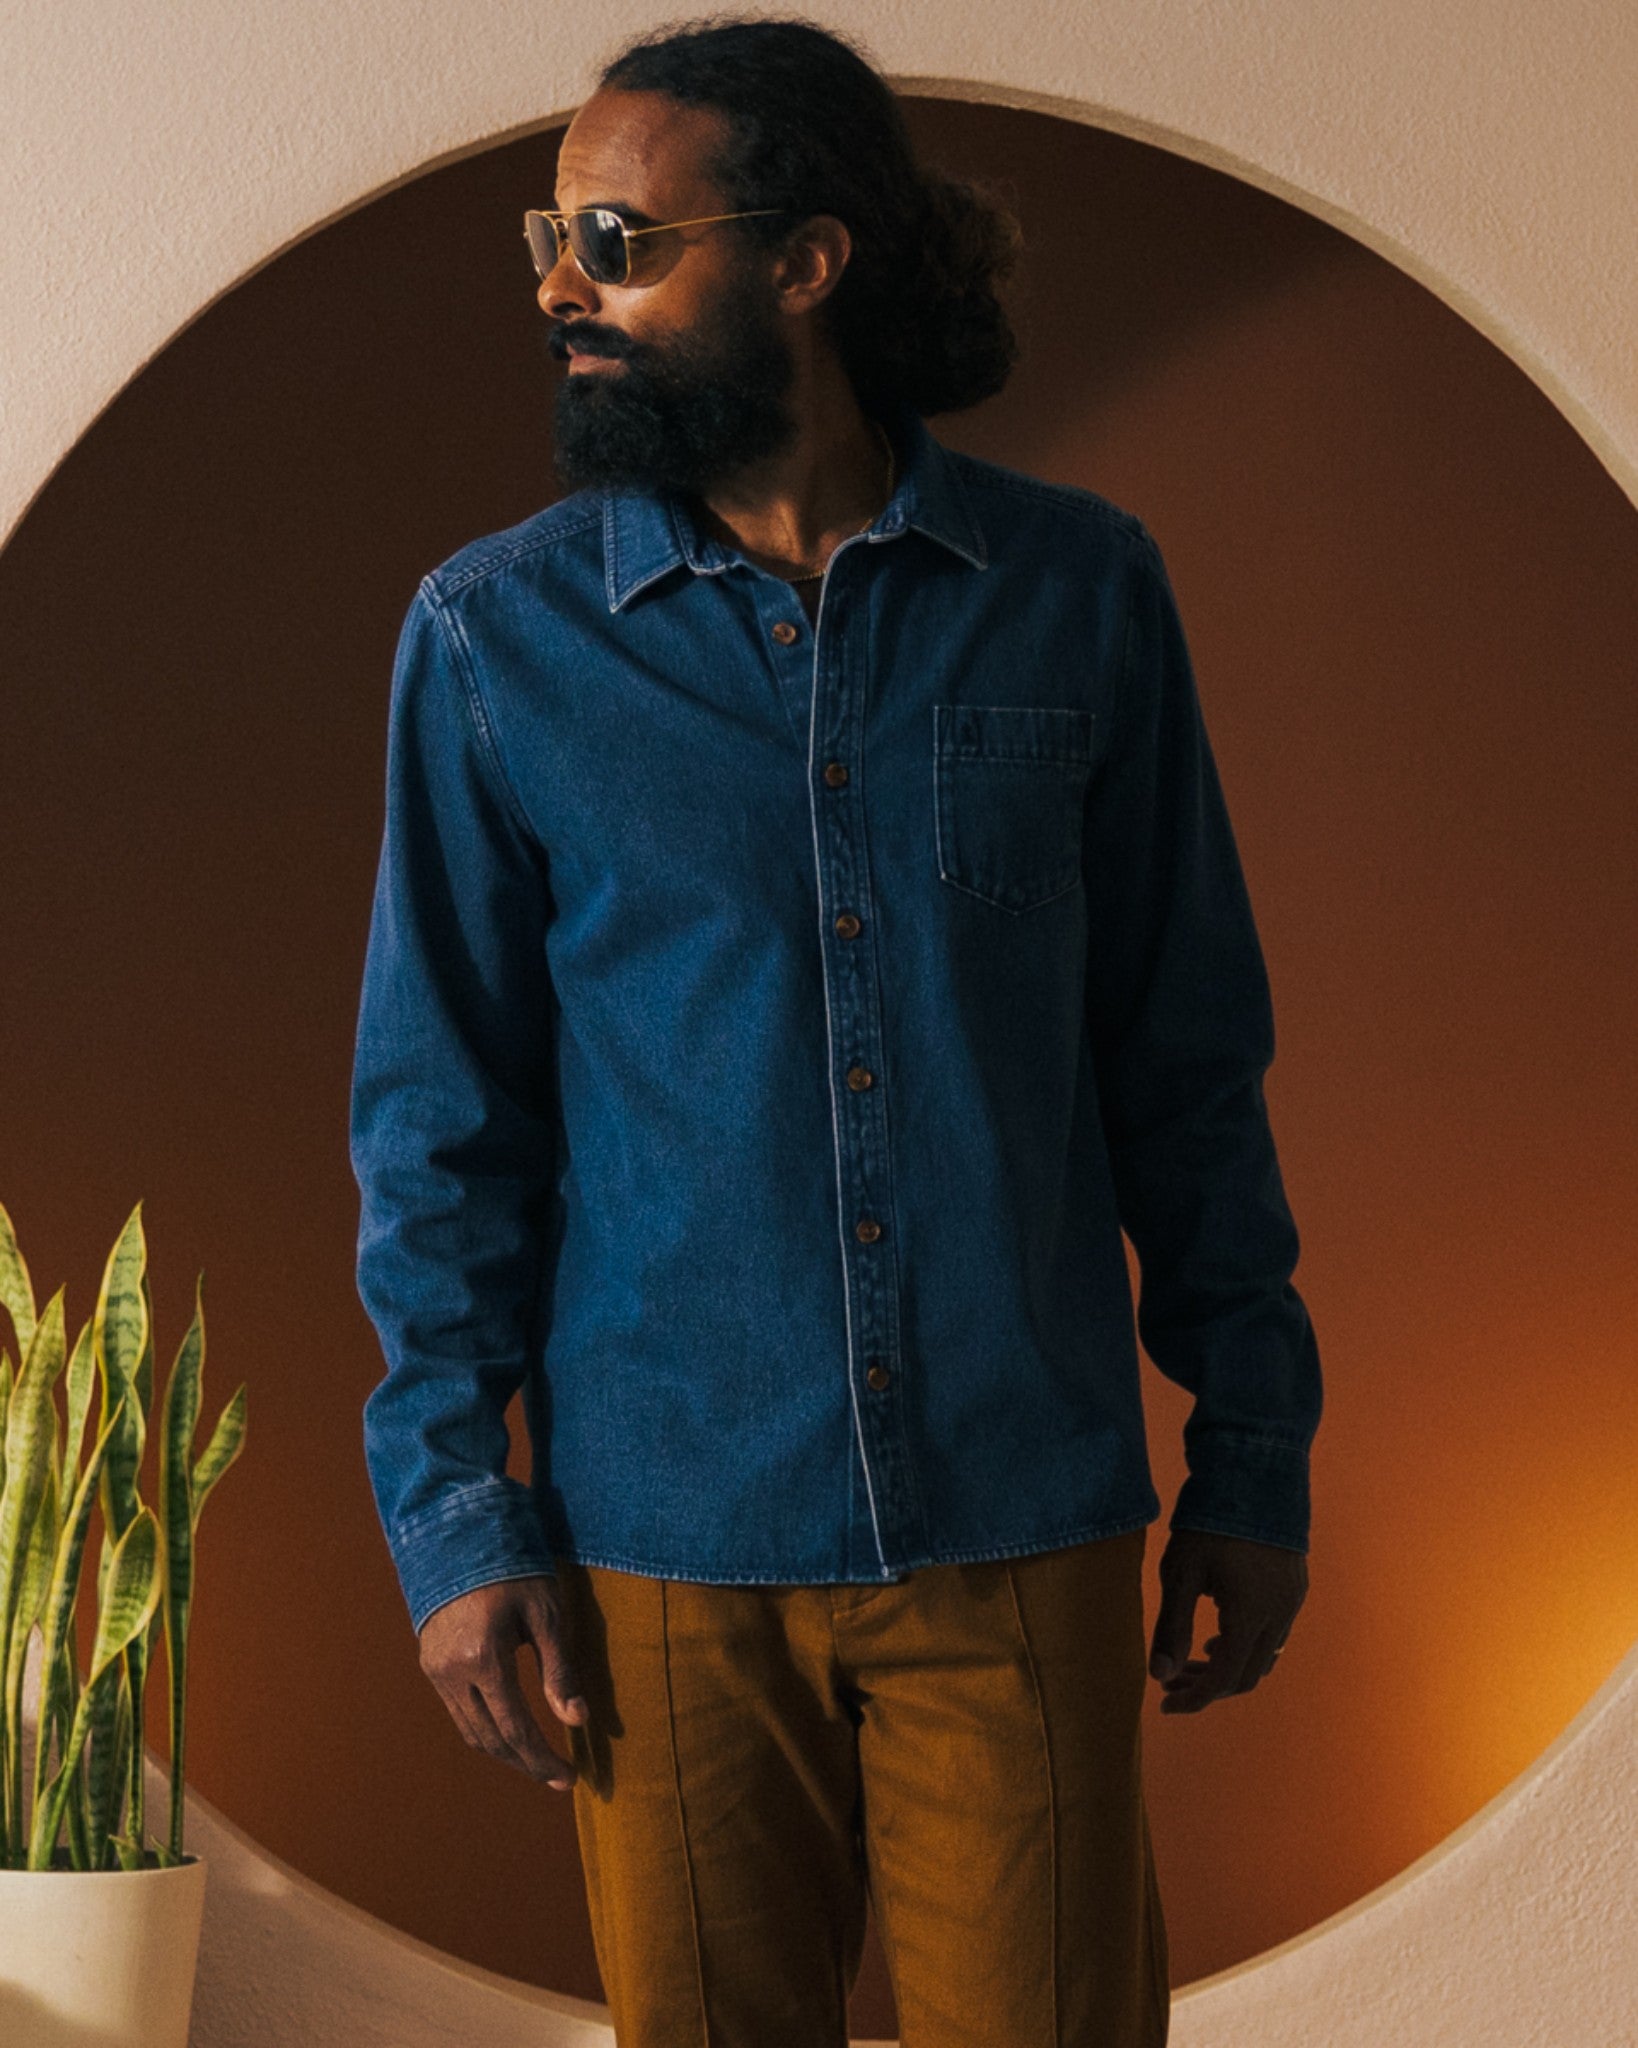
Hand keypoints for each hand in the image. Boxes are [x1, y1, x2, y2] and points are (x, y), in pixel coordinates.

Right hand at [417, 1574, 589, 1786]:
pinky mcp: (430, 1664)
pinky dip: (484, 1728)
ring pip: (470, 1731)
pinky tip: (508, 1729)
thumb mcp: (546, 1613)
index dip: (544, 1759)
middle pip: (491, 1739)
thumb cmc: (514, 1568)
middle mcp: (452, 1672)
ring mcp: (435, 1670)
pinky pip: (458, 1711)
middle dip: (526, 1763)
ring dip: (504, 1751)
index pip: (516, 1729)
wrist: (459, 1536)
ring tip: (537, 1760)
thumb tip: (577, 1720)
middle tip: (557, 1776)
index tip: (570, 1779)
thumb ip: (559, 1670)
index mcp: (483, 1658)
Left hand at [1148, 1528, 1307, 1713]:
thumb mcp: (1181, 1572)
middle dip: (1208, 1685)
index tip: (1165, 1704)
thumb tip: (1158, 1675)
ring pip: (1264, 1656)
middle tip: (1172, 1680)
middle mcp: (1280, 1615)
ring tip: (1194, 1658)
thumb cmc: (1210, 1519)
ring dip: (1229, 1665)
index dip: (1194, 1698)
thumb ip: (1171, 1626)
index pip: (1224, 1679)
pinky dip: (1247, 1643)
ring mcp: (1292, 1600)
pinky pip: (1274, 1632)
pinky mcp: (1295, 1584)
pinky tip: (1221, 1631)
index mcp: (1250, 1617)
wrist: (1255, 1470)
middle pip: (1247, 1675)